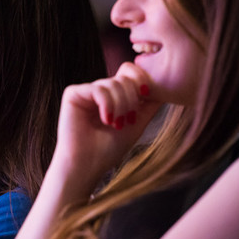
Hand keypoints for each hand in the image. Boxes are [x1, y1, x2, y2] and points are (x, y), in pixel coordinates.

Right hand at [49, 62, 160, 198]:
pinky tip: (105, 120)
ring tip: (116, 125)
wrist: (86, 165)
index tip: (146, 97)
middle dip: (131, 99)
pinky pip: (98, 89)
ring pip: (113, 83)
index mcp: (112, 96)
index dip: (141, 80)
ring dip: (120, 106)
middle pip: (124, 77)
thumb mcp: (137, 123)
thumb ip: (149, 103)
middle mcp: (99, 91)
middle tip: (128, 120)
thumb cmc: (109, 149)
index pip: (129, 72)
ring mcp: (85, 91)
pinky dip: (107, 105)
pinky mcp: (73, 94)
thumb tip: (165, 86)